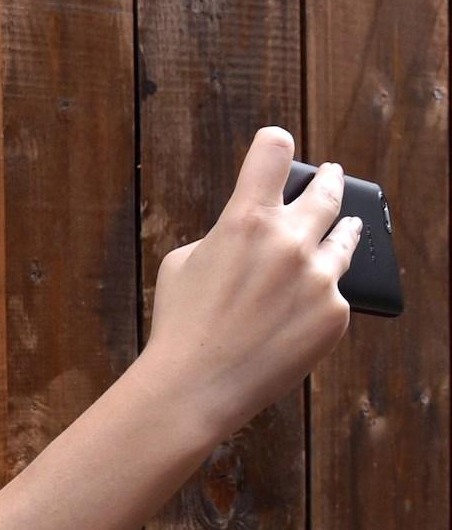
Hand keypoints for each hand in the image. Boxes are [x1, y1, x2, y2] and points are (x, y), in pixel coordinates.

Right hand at [139, 126, 362, 438]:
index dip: (274, 143)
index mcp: (245, 219)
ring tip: (349, 225)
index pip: (272, 152)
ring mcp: (320, 277)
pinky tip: (305, 306)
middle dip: (328, 179)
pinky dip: (322, 295)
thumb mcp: (183, 264)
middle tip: (332, 175)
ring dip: (346, 228)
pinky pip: (336, 293)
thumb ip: (224, 237)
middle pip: (326, 190)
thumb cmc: (180, 325)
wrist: (196, 386)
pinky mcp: (336, 313)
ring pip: (346, 239)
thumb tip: (252, 236)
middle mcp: (290, 240)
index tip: (278, 143)